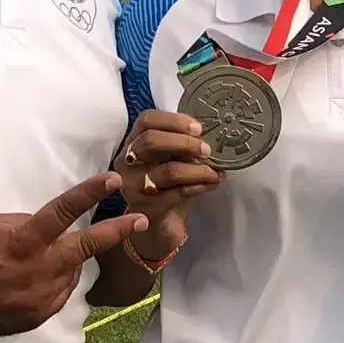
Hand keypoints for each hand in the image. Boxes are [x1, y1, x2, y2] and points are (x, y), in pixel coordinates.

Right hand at [0, 173, 147, 336]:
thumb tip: (47, 226)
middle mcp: (39, 270)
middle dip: (116, 232)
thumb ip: (26, 223)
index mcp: (25, 241)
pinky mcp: (38, 316)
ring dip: (69, 260)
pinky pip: (58, 294)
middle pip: (86, 247)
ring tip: (46, 257)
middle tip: (139, 220)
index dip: (91, 192)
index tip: (113, 179)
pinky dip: (55, 282)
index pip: (64, 211)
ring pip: (72, 272)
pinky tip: (37, 278)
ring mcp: (41, 297)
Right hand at [115, 110, 223, 259]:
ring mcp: (134, 186)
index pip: (147, 120)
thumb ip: (179, 143)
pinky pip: (179, 193)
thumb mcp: (166, 158)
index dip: (174, 120)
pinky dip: (200, 186)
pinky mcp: (147, 207)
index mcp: (132, 142)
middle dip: (185, 143)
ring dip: (199, 170)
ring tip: (215, 171)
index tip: (198, 128)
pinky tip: (211, 184)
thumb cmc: (162, 183)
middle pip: (151, 141)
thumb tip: (208, 134)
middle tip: (207, 150)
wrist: (153, 222)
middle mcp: (128, 162)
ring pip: (169, 171)